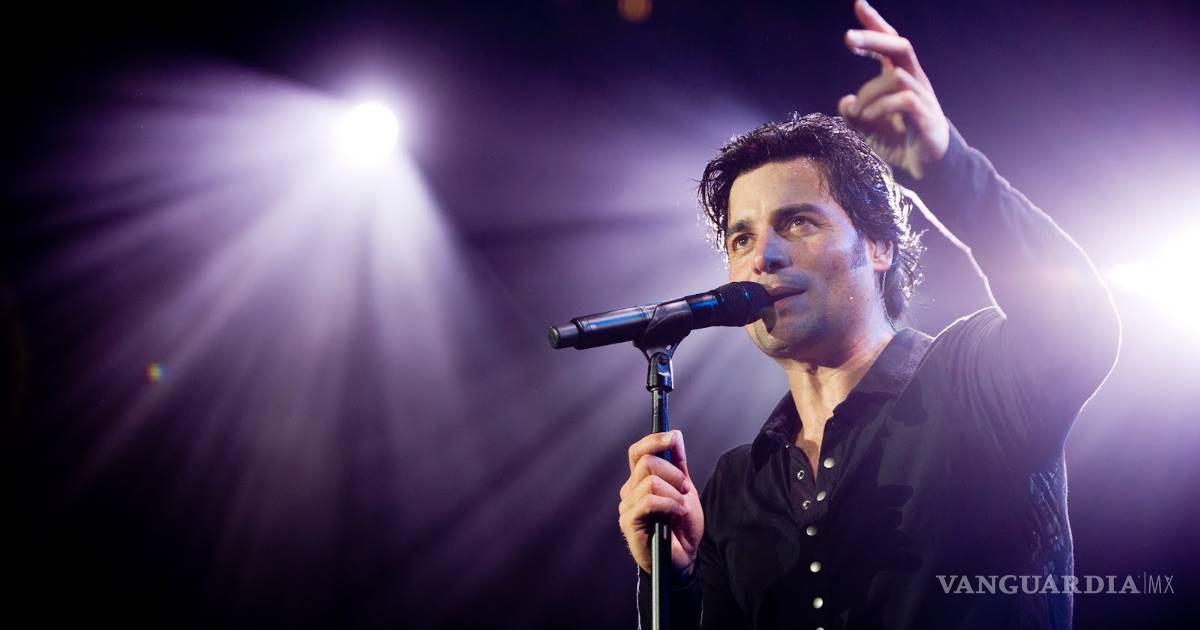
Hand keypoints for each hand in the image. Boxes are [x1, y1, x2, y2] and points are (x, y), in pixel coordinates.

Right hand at [618, 430, 703, 577]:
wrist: (683, 558)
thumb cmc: (681, 526)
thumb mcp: (685, 489)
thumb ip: (679, 463)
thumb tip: (675, 434)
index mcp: (640, 480)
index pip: (638, 451)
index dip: (654, 440)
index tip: (673, 437)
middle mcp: (630, 490)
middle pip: (646, 462)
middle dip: (673, 473)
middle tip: (686, 490)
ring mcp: (627, 506)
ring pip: (650, 482)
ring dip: (675, 493)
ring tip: (682, 507)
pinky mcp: (628, 522)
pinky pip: (648, 501)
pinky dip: (669, 504)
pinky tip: (677, 513)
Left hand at [837, 0, 949, 178]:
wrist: (927, 168)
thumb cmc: (899, 141)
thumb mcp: (868, 127)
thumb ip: (855, 113)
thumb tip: (846, 101)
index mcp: (899, 77)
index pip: (890, 43)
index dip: (876, 23)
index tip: (859, 4)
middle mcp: (913, 80)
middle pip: (899, 47)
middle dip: (874, 39)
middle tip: (846, 38)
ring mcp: (922, 96)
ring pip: (895, 77)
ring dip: (869, 94)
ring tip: (859, 114)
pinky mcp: (927, 115)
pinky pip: (903, 99)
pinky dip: (881, 107)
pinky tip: (868, 120)